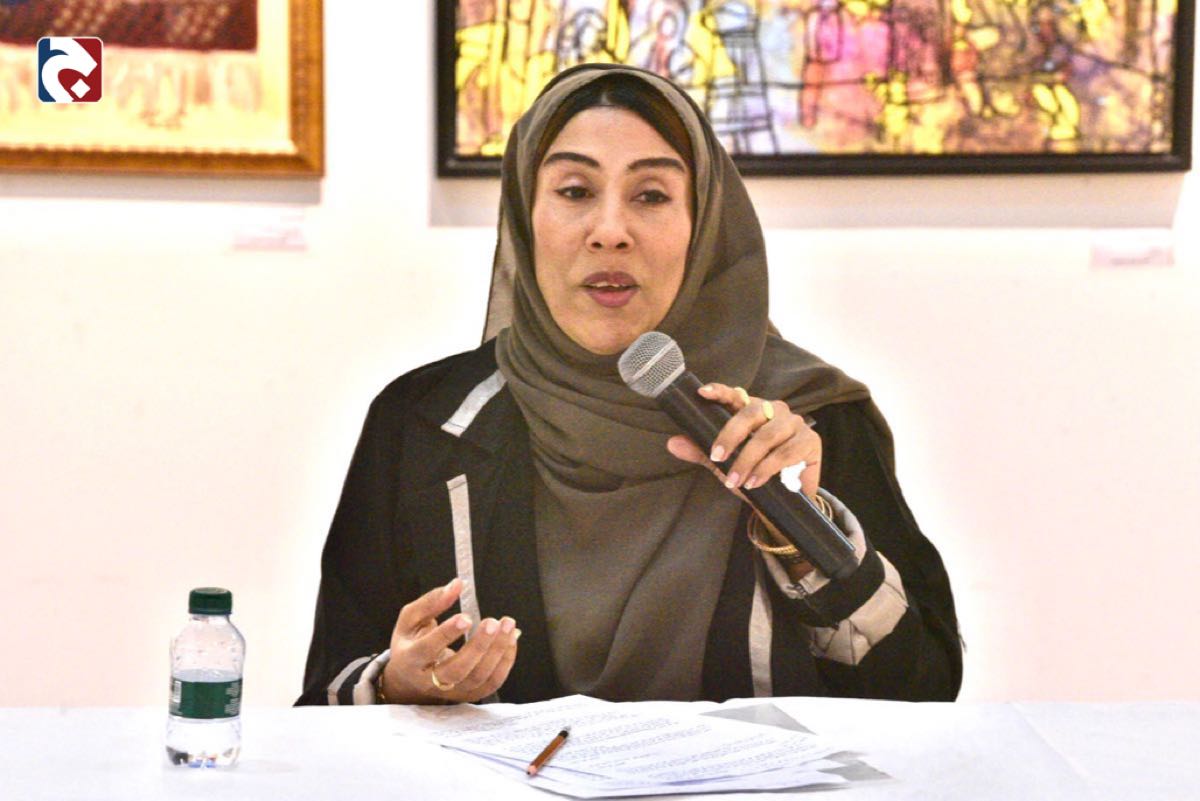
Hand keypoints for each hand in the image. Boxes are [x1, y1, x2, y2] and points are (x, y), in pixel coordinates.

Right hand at [380, 578, 519, 703]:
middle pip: (456, 670)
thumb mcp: (410, 619)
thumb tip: (457, 584)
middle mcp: (428, 681)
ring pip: (477, 678)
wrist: (408, 680)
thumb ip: (432, 602)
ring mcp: (450, 692)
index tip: (466, 617)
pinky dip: (505, 662)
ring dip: (497, 652)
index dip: (447, 634)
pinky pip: (491, 684)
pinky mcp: (467, 695)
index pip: (427, 649)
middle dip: (478, 646)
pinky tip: (510, 640)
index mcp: (410, 658)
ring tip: (508, 626)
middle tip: (493, 622)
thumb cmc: (411, 643)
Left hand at [665, 382, 821, 499]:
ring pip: (767, 436)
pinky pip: (785, 453)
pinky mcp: (809, 441)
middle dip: (730, 435)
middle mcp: (775, 411)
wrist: (785, 501)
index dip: (720, 392)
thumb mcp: (725, 464)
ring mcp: (794, 424)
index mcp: (753, 410)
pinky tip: (755, 482)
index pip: (736, 395)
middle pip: (751, 413)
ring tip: (735, 480)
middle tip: (716, 456)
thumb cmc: (754, 473)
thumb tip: (673, 443)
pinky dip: (766, 469)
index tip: (702, 393)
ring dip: (747, 459)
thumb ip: (701, 452)